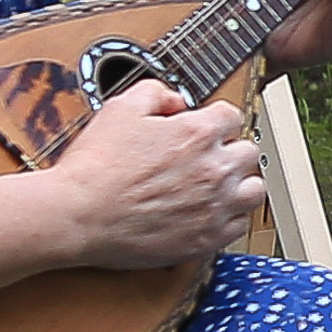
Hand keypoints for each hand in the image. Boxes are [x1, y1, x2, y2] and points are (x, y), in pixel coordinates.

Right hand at [46, 79, 266, 268]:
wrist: (77, 215)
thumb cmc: (95, 166)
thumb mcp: (121, 108)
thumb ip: (156, 92)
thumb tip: (175, 100)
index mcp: (198, 133)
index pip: (232, 116)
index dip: (214, 120)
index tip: (203, 129)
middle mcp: (214, 170)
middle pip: (248, 153)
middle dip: (230, 150)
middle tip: (209, 157)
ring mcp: (214, 207)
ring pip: (254, 190)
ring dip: (240, 185)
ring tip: (218, 185)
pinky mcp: (206, 239)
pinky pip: (239, 226)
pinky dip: (229, 218)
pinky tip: (210, 212)